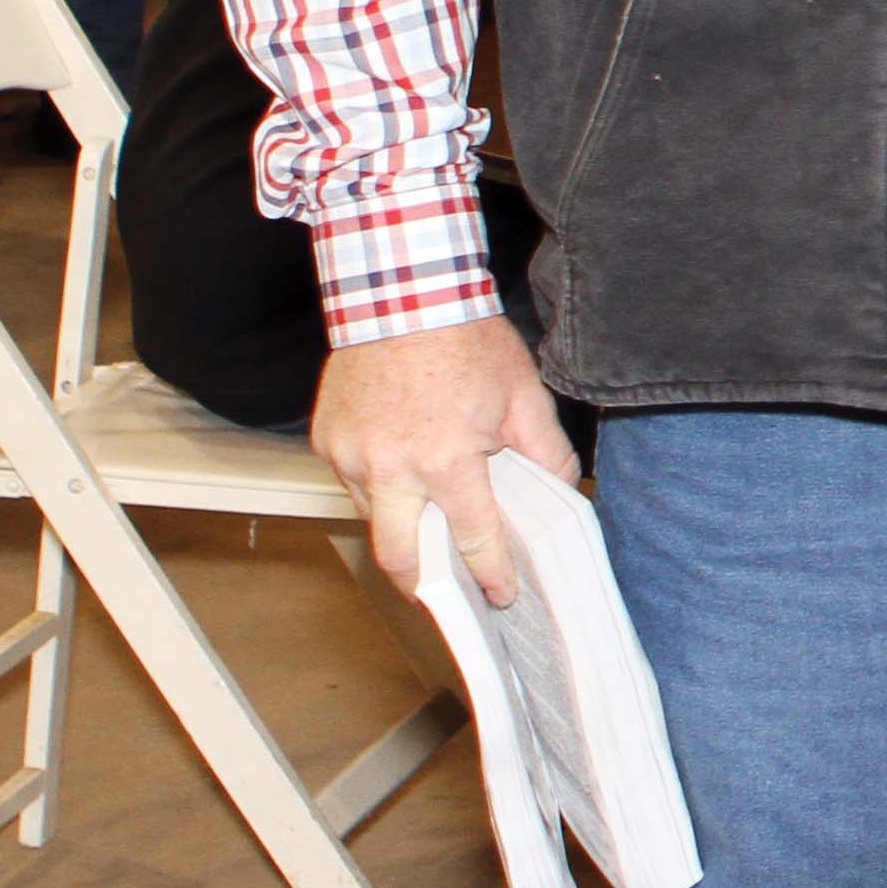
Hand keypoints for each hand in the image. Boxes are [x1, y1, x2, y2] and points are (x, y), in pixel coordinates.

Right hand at [307, 315, 575, 610]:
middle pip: (399, 557)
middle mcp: (390, 468)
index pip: (473, 539)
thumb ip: (545, 451)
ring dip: (401, 529)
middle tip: (448, 594)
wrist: (402, 292)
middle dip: (423, 586)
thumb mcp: (524, 396)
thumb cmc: (467, 342)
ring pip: (374, 518)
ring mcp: (349, 456)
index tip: (502, 594)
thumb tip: (561, 491)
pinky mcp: (325, 440)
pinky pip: (352, 482)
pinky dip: (378, 487)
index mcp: (445, 461)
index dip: (491, 573)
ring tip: (429, 529)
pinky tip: (403, 474)